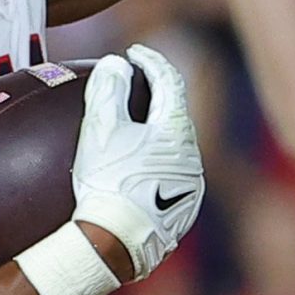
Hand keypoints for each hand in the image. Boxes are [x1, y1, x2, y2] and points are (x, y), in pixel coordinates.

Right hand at [68, 46, 204, 279]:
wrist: (116, 242)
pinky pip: (171, 175)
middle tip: (132, 87)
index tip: (133, 52)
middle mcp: (192, 157)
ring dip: (155, 133)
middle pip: (174, 115)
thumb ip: (108, 90)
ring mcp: (191, 187)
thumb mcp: (101, 129)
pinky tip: (135, 170)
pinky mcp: (183, 211)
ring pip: (175, 148)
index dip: (151, 60)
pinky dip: (155, 163)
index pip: (169, 81)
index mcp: (177, 131)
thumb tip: (116, 65)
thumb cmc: (107, 182)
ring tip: (131, 130)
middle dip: (155, 97)